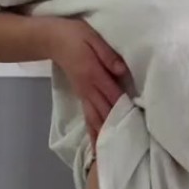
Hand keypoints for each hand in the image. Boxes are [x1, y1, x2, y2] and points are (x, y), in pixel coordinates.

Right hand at [46, 18, 130, 150]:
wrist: (51, 38)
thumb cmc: (75, 35)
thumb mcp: (92, 37)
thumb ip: (107, 54)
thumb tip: (122, 70)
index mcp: (94, 74)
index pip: (113, 95)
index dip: (124, 109)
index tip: (137, 124)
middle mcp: (89, 88)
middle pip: (105, 112)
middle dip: (116, 128)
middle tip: (130, 146)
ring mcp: (83, 93)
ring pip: (95, 118)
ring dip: (104, 135)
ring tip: (113, 152)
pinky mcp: (81, 94)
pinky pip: (88, 116)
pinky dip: (93, 131)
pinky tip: (97, 143)